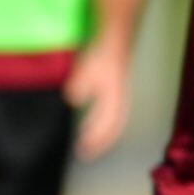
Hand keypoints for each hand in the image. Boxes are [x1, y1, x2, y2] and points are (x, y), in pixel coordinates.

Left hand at [64, 39, 130, 160]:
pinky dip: (103, 126)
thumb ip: (80, 83)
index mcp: (113, 98)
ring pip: (114, 123)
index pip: (106, 125)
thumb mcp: (87, 68)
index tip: (83, 148)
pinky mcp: (116, 94)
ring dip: (102, 136)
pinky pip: (113, 116)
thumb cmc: (100, 55)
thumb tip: (73, 99)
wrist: (115, 41)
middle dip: (100, 143)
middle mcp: (120, 101)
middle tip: (84, 153)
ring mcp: (120, 98)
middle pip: (112, 128)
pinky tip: (91, 126)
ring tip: (87, 144)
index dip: (95, 139)